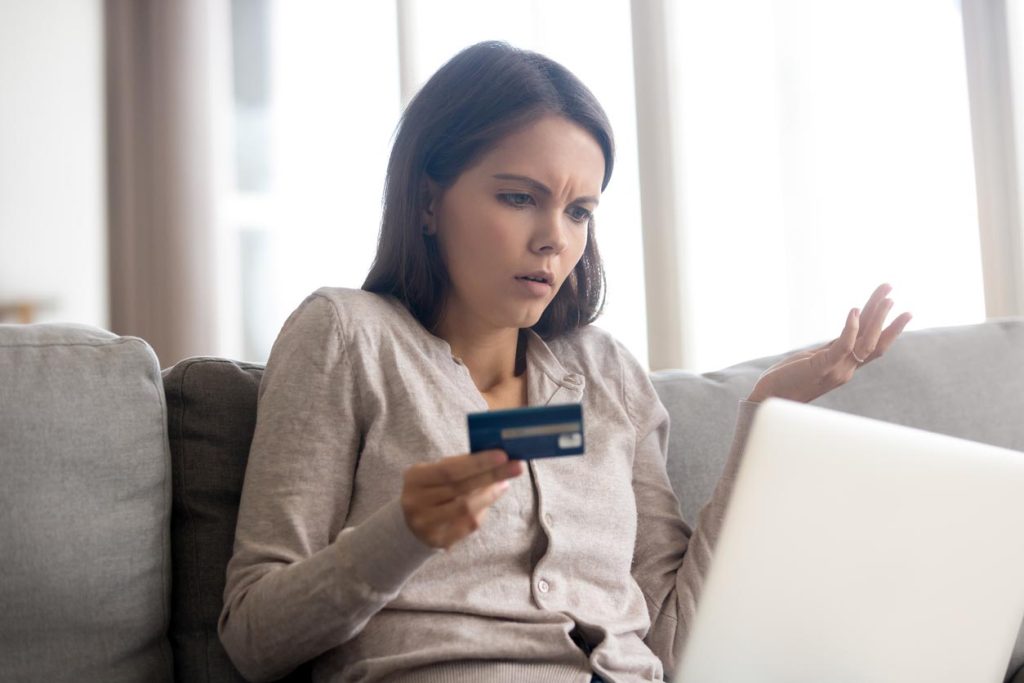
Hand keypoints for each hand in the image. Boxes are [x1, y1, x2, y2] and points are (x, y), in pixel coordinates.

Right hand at [401, 449, 523, 549]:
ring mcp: (425, 524)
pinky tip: (492, 497)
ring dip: (490, 494)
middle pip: (460, 488)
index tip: (503, 455)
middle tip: (516, 467)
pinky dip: (483, 509)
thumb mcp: (437, 472)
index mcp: (415, 478)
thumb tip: (497, 458)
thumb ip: (461, 465)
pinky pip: (468, 525)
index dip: (477, 462)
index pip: (450, 469)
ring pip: (466, 508)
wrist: (410, 522)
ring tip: (504, 482)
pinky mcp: (437, 541)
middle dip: (491, 475)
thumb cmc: (432, 489)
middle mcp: (416, 502)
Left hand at [746, 283, 911, 403]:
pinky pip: (841, 347)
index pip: (873, 345)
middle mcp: (846, 369)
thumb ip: (832, 349)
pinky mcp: (821, 367)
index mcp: (845, 366)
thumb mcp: (815, 359)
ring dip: (876, 318)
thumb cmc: (788, 378)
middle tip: (892, 294)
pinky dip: (850, 328)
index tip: (905, 312)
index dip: (890, 330)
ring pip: (864, 342)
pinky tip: (854, 311)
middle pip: (874, 340)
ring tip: (885, 298)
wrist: (770, 397)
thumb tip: (845, 334)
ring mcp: (836, 369)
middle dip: (885, 317)